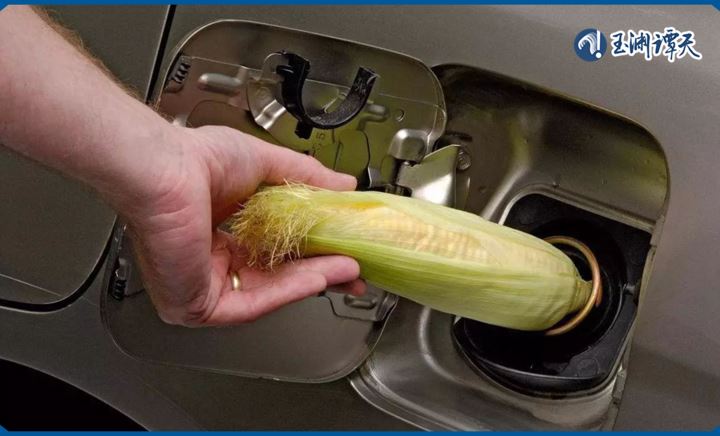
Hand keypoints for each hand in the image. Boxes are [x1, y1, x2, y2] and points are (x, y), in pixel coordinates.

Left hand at [119, 125, 364, 325]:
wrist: (164, 169)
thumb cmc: (194, 160)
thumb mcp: (266, 165)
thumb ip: (307, 179)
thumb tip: (345, 186)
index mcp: (219, 235)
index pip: (273, 254)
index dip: (312, 254)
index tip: (344, 251)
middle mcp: (210, 264)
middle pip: (276, 278)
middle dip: (320, 274)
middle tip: (354, 270)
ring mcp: (203, 286)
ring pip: (269, 292)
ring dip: (313, 280)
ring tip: (348, 269)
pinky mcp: (198, 304)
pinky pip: (253, 303)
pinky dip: (290, 291)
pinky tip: (320, 277)